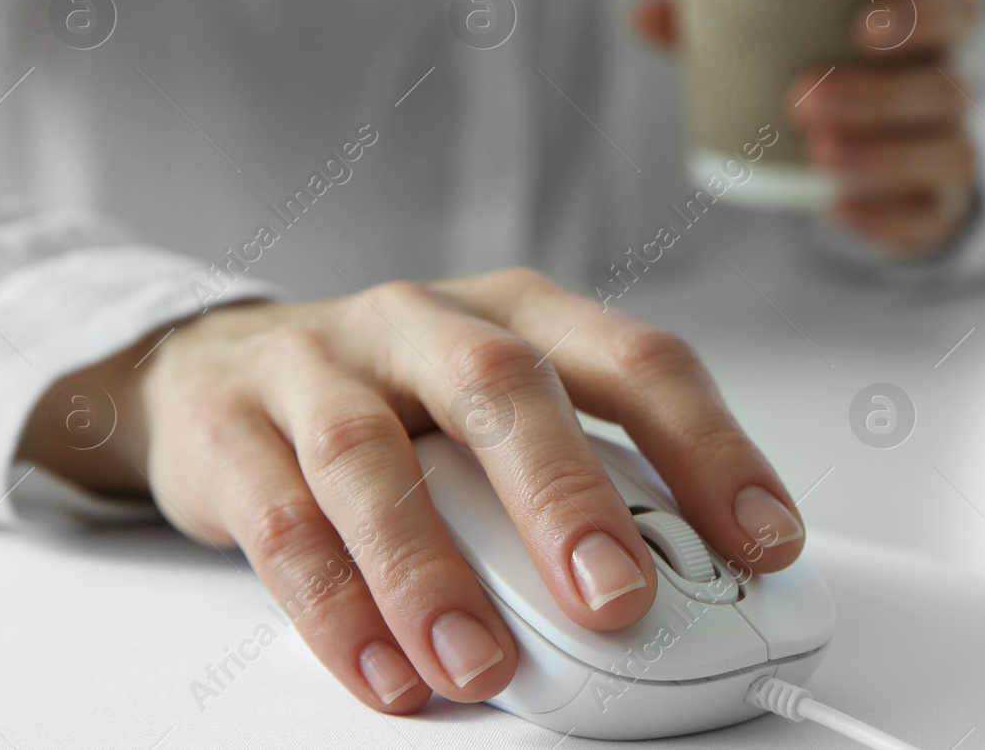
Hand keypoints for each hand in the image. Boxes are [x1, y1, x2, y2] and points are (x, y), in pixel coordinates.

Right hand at [17, 269, 805, 712]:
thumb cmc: (398, 398)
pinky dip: (333, 605)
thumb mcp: (498, 410)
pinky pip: (281, 520)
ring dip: (430, 570)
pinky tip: (383, 670)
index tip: (765, 540)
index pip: (634, 361)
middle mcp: (425, 325)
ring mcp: (321, 368)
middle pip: (503, 389)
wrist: (219, 367)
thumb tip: (696, 580)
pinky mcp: (232, 430)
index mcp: (518, 314)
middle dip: (566, 497)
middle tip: (619, 598)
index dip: (709, 446)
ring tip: (479, 665)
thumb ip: (583, 473)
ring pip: (373, 458)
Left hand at [634, 0, 980, 251]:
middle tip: (802, 98)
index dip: (922, 14)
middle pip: (946, 87)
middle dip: (879, 94)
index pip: (956, 10)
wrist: (856, 149)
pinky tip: (839, 212)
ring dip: (885, 156)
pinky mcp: (936, 207)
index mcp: (924, 33)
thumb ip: (718, 23)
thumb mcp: (776, 41)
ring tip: (817, 155)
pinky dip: (888, 218)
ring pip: (949, 153)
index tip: (860, 24)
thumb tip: (643, 15)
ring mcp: (948, 149)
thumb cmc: (814, 69)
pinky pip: (930, 218)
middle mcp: (948, 87)